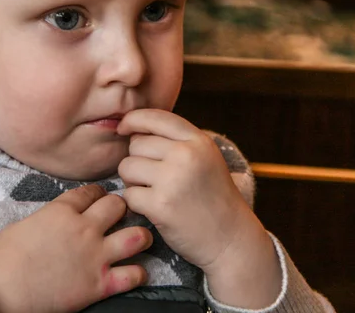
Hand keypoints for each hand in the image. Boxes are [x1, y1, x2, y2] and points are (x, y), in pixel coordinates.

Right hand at [0, 185, 152, 312]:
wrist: (4, 292)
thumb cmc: (5, 258)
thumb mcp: (22, 224)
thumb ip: (46, 216)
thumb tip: (54, 218)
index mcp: (63, 211)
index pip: (91, 191)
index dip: (98, 192)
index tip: (99, 197)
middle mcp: (85, 228)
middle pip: (118, 205)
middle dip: (121, 207)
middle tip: (119, 215)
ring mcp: (96, 255)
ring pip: (137, 236)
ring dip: (141, 236)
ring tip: (139, 238)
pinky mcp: (100, 283)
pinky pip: (134, 275)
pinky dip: (138, 274)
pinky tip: (135, 272)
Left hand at [117, 109, 251, 270]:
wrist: (230, 238)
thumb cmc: (213, 197)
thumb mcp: (205, 158)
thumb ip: (177, 141)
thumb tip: (134, 129)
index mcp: (198, 141)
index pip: (155, 117)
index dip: (133, 119)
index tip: (124, 128)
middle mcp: (186, 155)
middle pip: (136, 144)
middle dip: (137, 160)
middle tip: (153, 178)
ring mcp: (173, 180)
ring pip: (127, 167)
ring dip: (132, 181)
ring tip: (153, 191)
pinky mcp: (160, 205)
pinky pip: (128, 194)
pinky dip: (135, 203)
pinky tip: (154, 208)